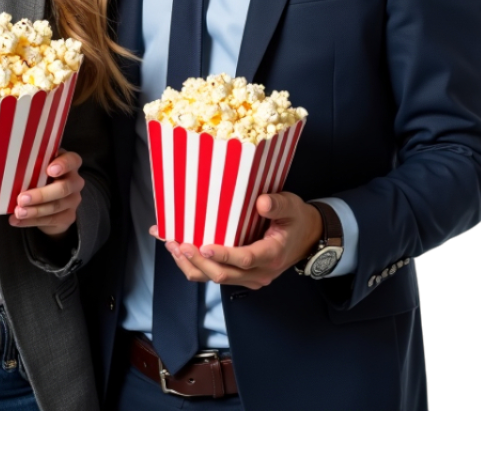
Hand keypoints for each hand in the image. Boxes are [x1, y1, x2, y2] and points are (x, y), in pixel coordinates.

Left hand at [8, 149, 83, 237]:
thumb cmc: (41, 177)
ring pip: (56, 206)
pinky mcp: (68, 216)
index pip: (72, 160)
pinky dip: (31, 221)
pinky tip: (18, 220)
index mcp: (69, 164)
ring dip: (35, 211)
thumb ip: (33, 165)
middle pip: (63, 188)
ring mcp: (73, 200)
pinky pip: (51, 220)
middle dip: (41, 195)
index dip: (63, 165)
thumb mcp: (39, 167)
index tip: (50, 170)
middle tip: (22, 198)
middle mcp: (75, 181)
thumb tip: (10, 168)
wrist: (51, 202)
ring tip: (18, 212)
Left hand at [150, 192, 322, 289]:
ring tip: (173, 247)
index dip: (223, 255)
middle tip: (178, 243)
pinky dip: (198, 267)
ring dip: (193, 266)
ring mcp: (250, 278)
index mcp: (272, 254)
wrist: (307, 238)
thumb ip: (278, 205)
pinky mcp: (242, 277)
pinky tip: (181, 252)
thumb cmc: (296, 220)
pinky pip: (217, 277)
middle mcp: (260, 272)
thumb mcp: (292, 207)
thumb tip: (261, 202)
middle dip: (198, 261)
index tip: (204, 246)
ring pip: (217, 279)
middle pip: (224, 274)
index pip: (245, 259)